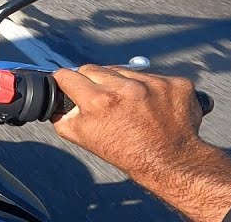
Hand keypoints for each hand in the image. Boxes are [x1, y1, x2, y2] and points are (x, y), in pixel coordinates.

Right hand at [52, 65, 202, 171]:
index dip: (64, 82)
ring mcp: (153, 83)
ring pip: (123, 71)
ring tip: (131, 106)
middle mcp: (125, 87)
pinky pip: (153, 76)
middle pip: (93, 69)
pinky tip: (153, 106)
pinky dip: (150, 89)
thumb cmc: (129, 154)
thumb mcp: (85, 140)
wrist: (173, 163)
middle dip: (92, 82)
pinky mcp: (174, 83)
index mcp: (97, 101)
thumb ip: (64, 119)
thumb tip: (56, 106)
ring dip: (122, 84)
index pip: (67, 75)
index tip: (66, 84)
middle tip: (101, 99)